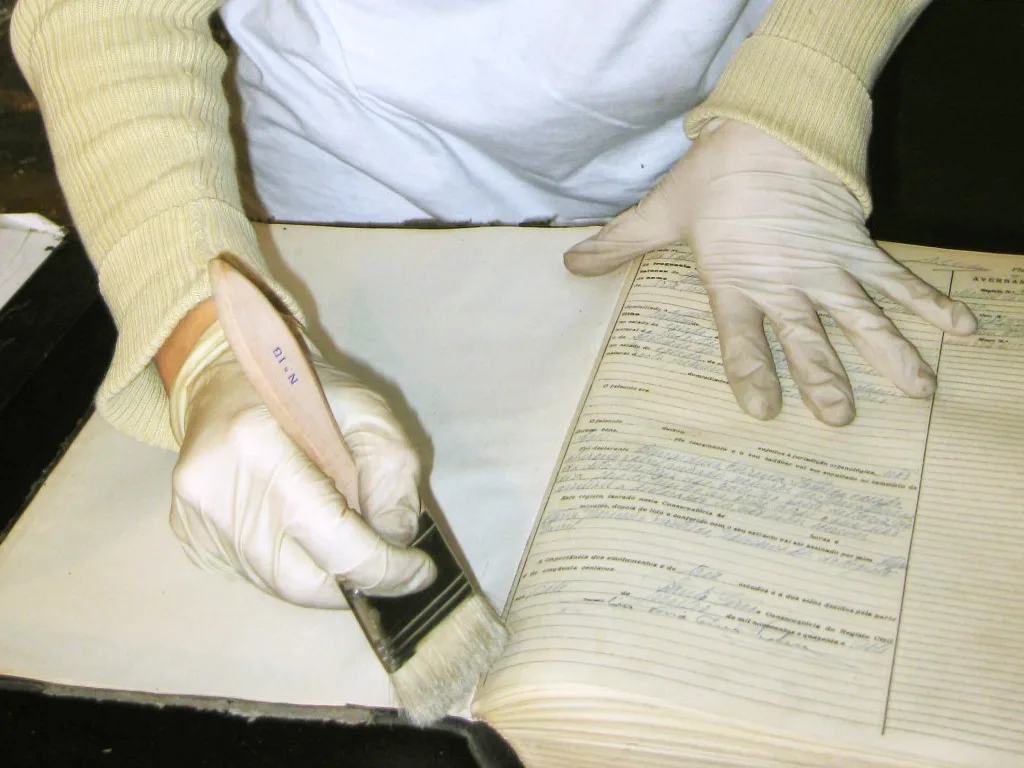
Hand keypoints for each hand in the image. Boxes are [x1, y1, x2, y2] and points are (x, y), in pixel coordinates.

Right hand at [167, 322, 435, 607]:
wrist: (226, 375)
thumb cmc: (305, 389)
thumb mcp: (369, 413)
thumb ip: (391, 476)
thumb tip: (395, 543)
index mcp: (256, 447)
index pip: (329, 540)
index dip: (383, 569)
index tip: (419, 573)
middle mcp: (214, 493)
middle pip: (302, 581)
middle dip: (356, 581)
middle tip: (388, 564)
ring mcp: (196, 521)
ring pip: (280, 586)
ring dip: (326, 576)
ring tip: (348, 539)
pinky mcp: (191, 538)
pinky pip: (257, 577)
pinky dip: (295, 566)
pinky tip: (306, 532)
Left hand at [564, 119, 975, 425]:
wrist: (772, 127)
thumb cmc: (715, 176)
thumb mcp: (663, 212)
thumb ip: (621, 245)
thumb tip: (571, 266)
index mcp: (736, 279)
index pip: (742, 335)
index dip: (751, 372)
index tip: (763, 409)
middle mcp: (786, 280)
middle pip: (809, 336)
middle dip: (825, 377)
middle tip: (839, 417)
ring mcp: (828, 266)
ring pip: (864, 316)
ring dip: (892, 353)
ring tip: (921, 391)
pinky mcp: (858, 248)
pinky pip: (899, 281)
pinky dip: (931, 303)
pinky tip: (963, 331)